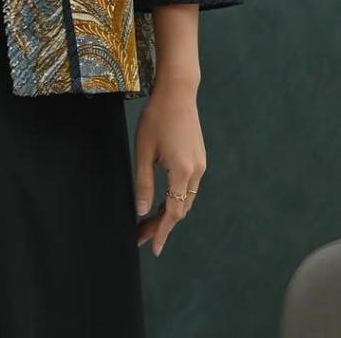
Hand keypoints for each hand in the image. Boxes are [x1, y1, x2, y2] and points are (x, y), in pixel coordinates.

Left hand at [133, 78, 205, 256]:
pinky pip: (189, 187)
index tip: (152, 248)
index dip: (162, 232)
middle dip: (161, 225)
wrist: (178, 92)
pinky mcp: (199, 158)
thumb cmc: (156, 117)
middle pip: (181, 209)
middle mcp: (196, 171)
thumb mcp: (144, 150)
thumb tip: (142, 211)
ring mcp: (200, 164)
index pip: (174, 212)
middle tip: (140, 236)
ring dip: (169, 212)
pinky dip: (176, 198)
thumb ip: (144, 183)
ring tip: (147, 222)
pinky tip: (162, 201)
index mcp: (183, 171)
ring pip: (186, 199)